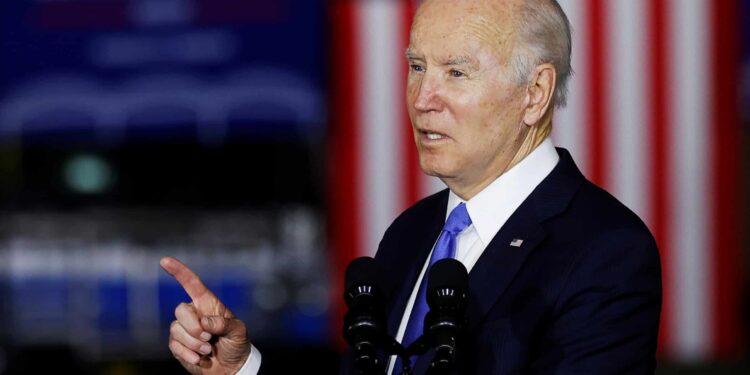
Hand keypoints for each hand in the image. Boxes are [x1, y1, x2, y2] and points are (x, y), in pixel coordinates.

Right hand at [160, 256, 250, 374]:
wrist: (231, 367)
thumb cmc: (236, 344)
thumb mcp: (238, 331)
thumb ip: (224, 324)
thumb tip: (205, 322)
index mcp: (208, 304)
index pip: (192, 284)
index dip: (179, 271)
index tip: (165, 260)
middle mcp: (194, 313)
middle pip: (181, 310)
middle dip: (194, 327)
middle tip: (209, 338)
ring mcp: (184, 329)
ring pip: (176, 329)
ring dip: (194, 343)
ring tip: (208, 349)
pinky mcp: (178, 345)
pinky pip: (174, 345)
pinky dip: (188, 353)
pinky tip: (199, 358)